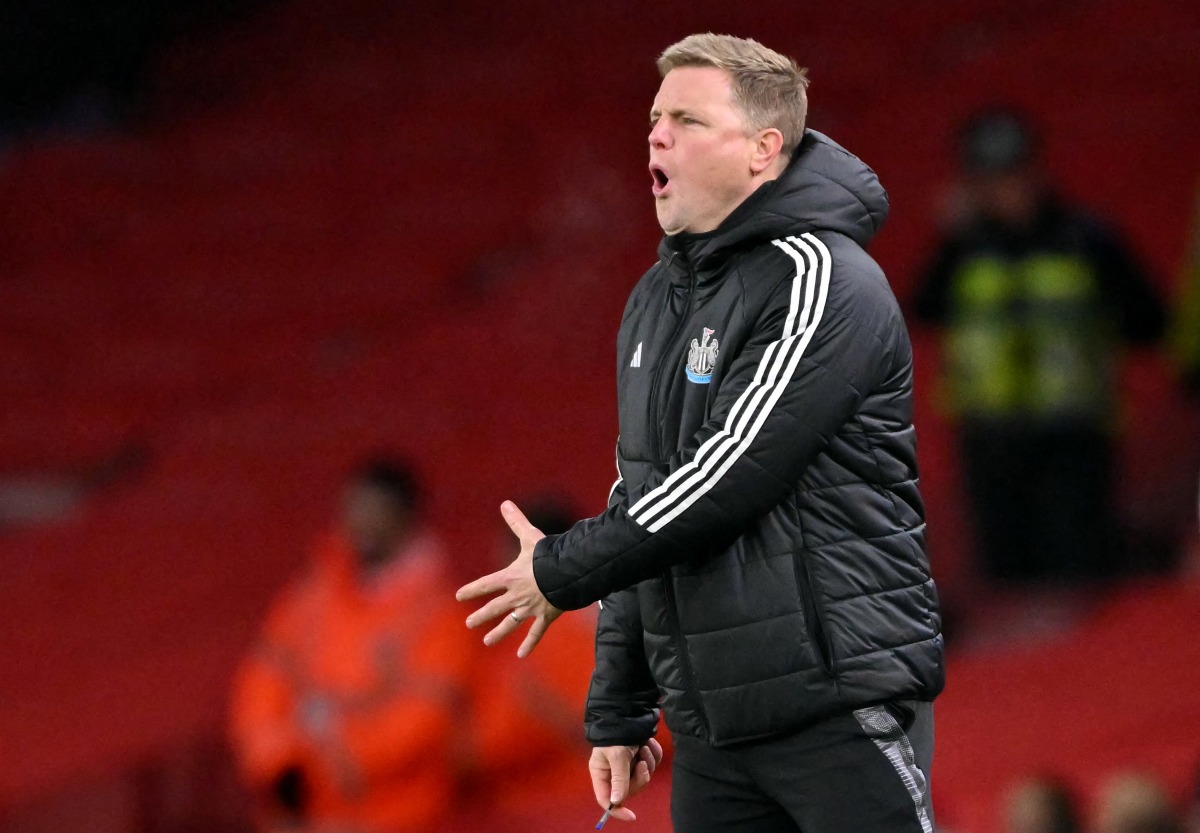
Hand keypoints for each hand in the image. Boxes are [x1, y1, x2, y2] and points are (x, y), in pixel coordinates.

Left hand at [456, 501, 562, 656]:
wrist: (568, 573)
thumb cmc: (548, 554)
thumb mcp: (530, 536)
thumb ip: (516, 522)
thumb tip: (505, 503)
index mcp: (510, 577)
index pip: (485, 584)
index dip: (471, 590)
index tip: (459, 596)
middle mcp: (517, 595)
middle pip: (494, 607)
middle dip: (481, 615)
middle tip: (469, 623)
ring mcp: (530, 608)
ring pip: (511, 623)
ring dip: (498, 632)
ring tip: (487, 641)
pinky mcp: (546, 616)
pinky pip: (535, 632)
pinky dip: (529, 643)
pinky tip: (521, 654)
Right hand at [589, 739, 663, 821]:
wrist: (629, 709)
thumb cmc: (616, 732)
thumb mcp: (617, 755)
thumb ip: (618, 779)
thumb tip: (616, 802)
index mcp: (601, 773)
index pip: (605, 799)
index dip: (617, 810)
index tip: (632, 815)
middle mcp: (614, 771)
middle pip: (629, 790)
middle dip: (639, 777)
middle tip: (641, 762)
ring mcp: (629, 764)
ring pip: (643, 777)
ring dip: (647, 762)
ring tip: (644, 747)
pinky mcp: (641, 756)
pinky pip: (652, 765)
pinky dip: (653, 755)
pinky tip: (649, 743)